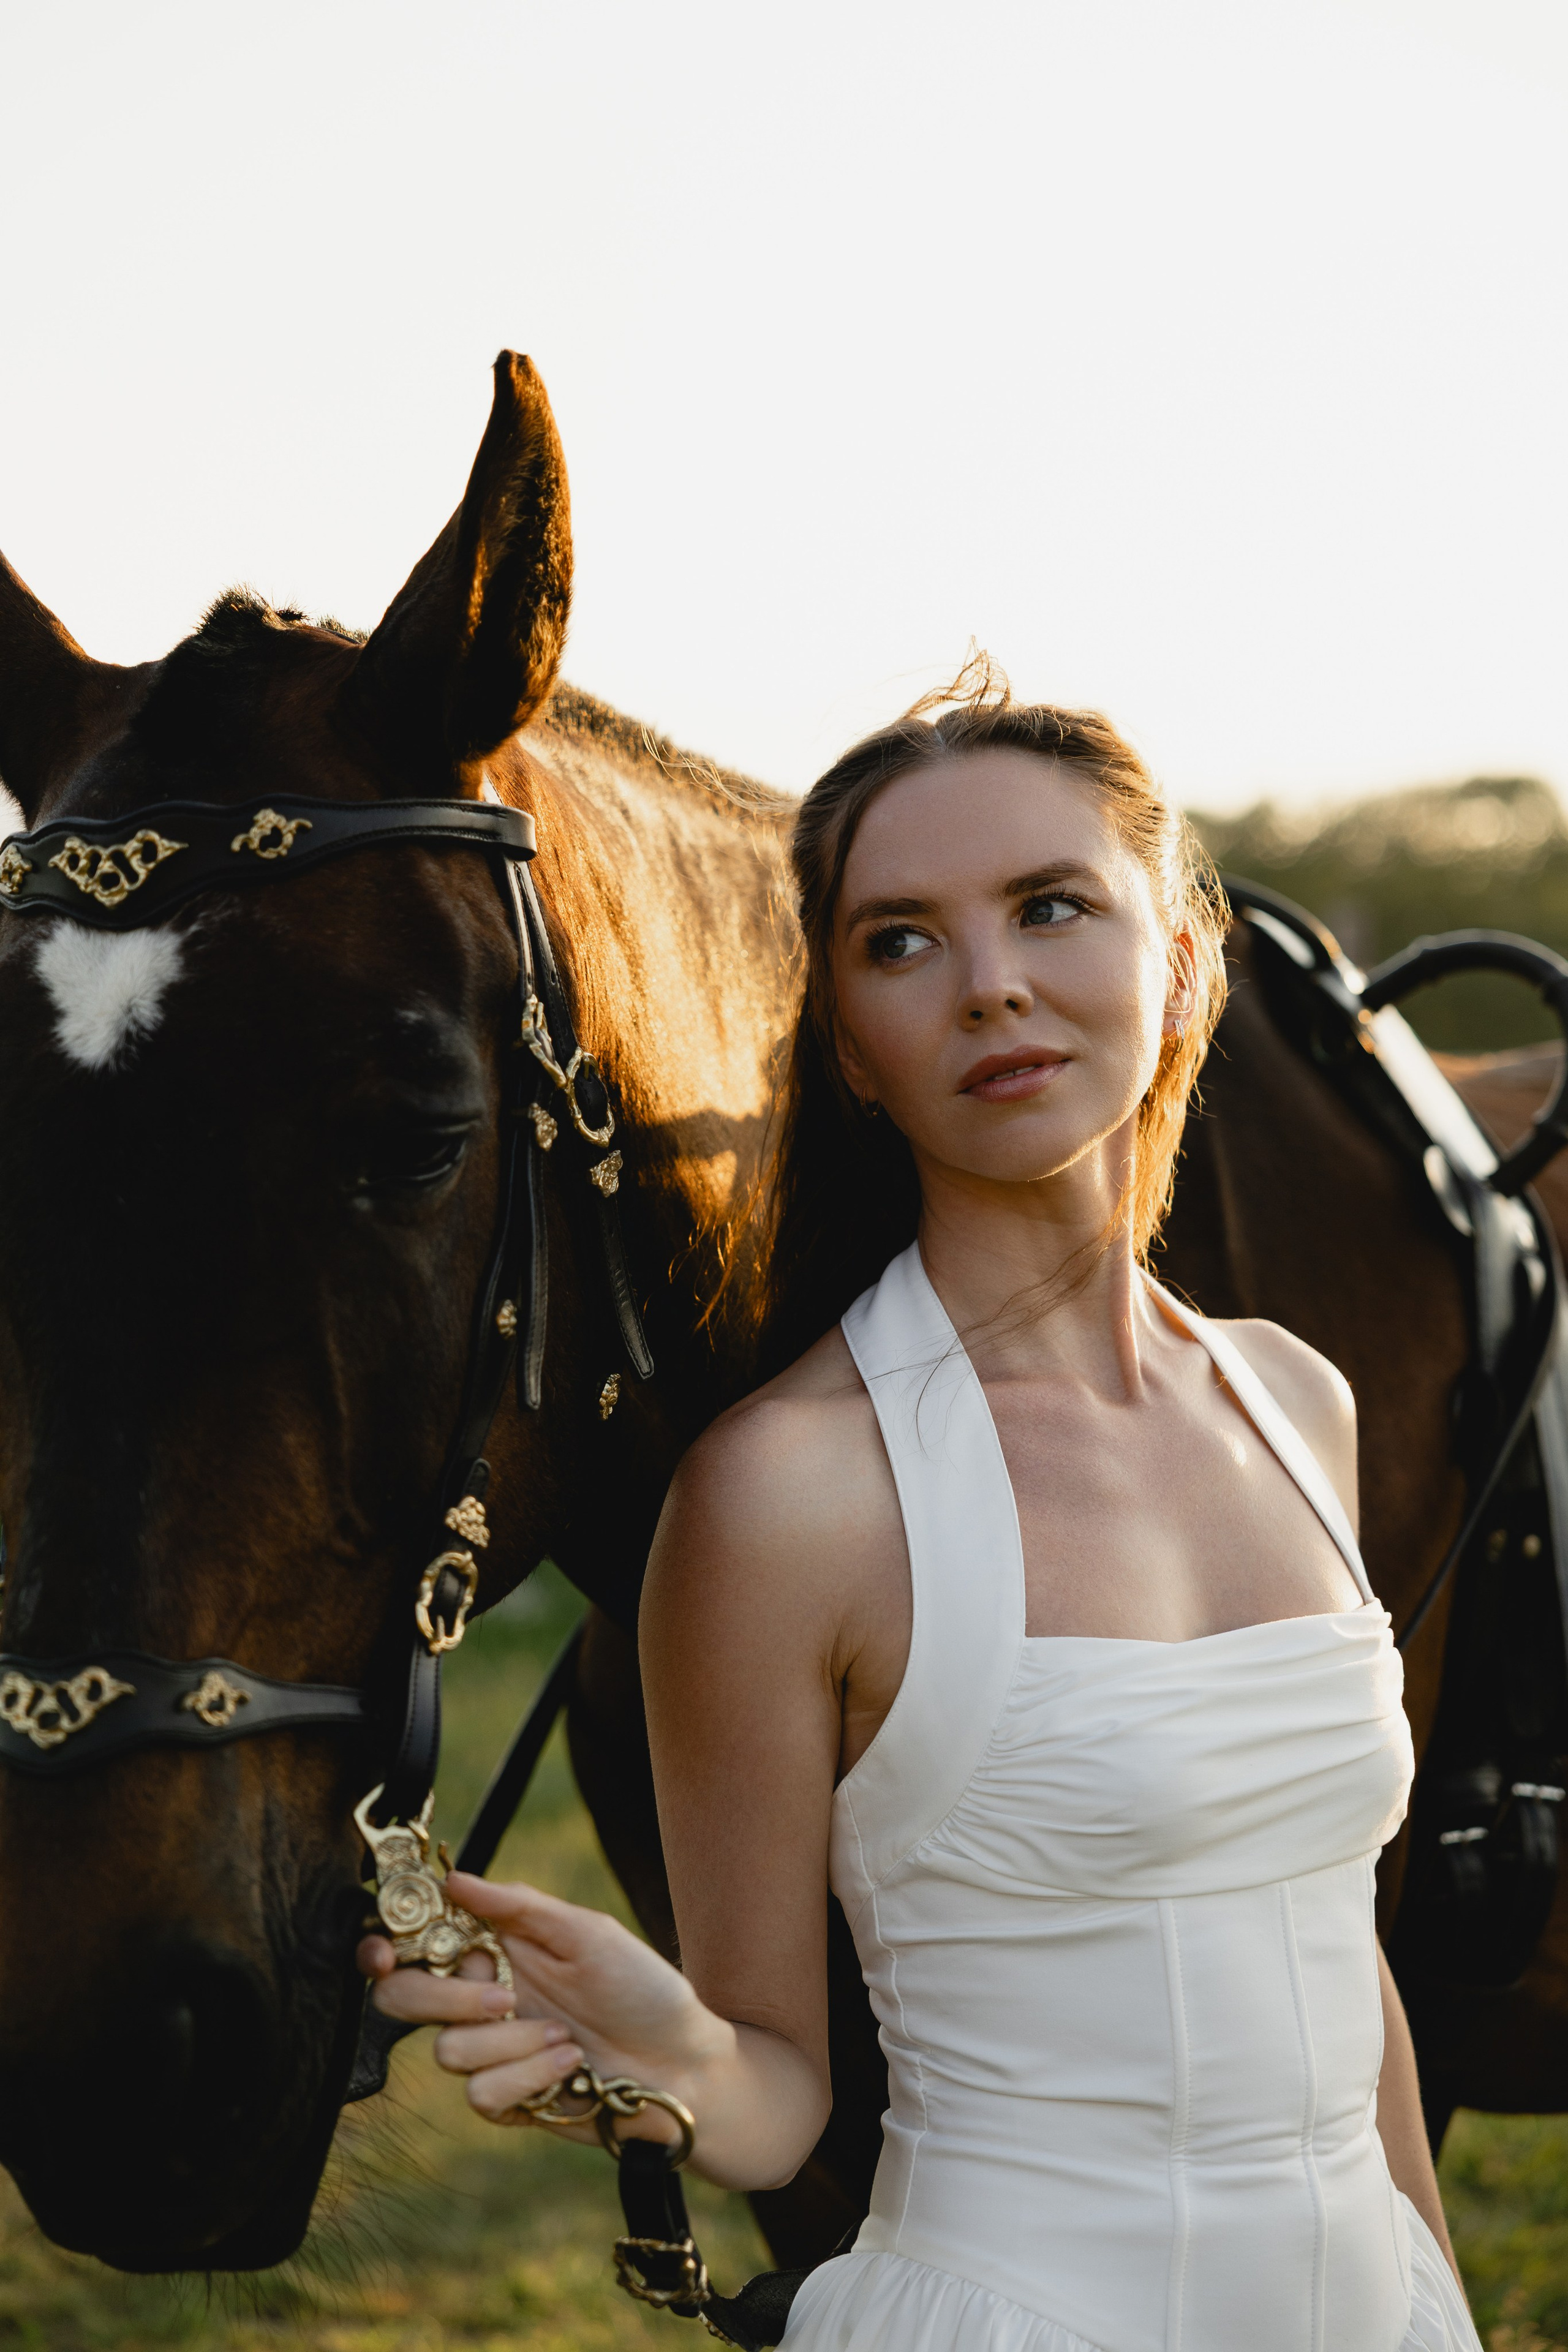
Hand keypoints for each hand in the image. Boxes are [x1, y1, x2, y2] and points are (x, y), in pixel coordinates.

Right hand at [357, 1872, 726, 2146]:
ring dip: (513, 2043)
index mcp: (496, 1949)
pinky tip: (570, 2067)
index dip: (384, 1946)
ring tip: (567, 2037)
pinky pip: (480, 2093)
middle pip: (403, 2000)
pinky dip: (528, 2077)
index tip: (385, 1953)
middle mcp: (483, 1998)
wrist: (685, 2067)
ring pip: (447, 2050)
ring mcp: (492, 2052)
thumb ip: (519, 1907)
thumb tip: (454, 1878)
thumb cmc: (644, 1990)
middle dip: (445, 2000)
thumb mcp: (588, 1933)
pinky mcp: (506, 2101)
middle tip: (504, 1999)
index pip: (418, 1944)